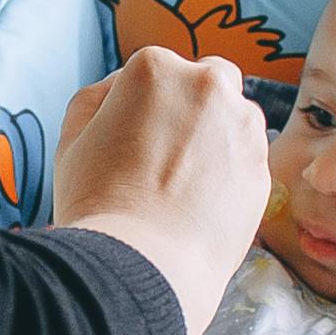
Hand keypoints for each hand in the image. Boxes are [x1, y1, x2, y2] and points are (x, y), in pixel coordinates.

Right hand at [46, 50, 270, 332]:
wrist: (142, 265)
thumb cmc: (97, 204)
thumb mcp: (72, 138)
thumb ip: (96, 99)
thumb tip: (120, 88)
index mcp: (155, 69)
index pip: (154, 71)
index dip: (140, 106)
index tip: (131, 139)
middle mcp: (208, 86)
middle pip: (207, 80)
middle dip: (192, 105)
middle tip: (165, 151)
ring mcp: (243, 127)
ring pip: (235, 118)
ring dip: (216, 136)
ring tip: (182, 184)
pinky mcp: (263, 169)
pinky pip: (247, 162)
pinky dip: (230, 175)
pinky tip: (201, 205)